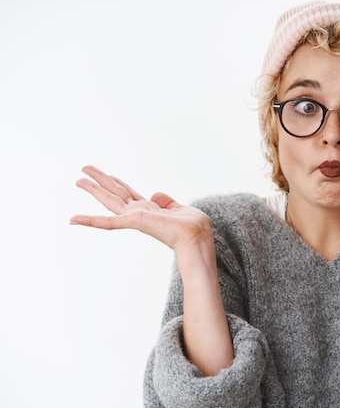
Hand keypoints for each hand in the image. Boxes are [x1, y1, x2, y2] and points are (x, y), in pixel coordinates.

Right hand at [70, 165, 212, 252]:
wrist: (197, 238)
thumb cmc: (193, 228)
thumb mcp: (180, 209)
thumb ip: (167, 202)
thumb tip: (155, 194)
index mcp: (150, 211)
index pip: (130, 194)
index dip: (118, 183)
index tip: (108, 175)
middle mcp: (140, 213)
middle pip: (116, 192)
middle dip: (100, 180)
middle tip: (84, 169)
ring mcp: (135, 217)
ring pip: (110, 199)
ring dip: (94, 189)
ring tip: (78, 180)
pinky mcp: (134, 221)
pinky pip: (108, 222)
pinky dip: (90, 220)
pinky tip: (73, 219)